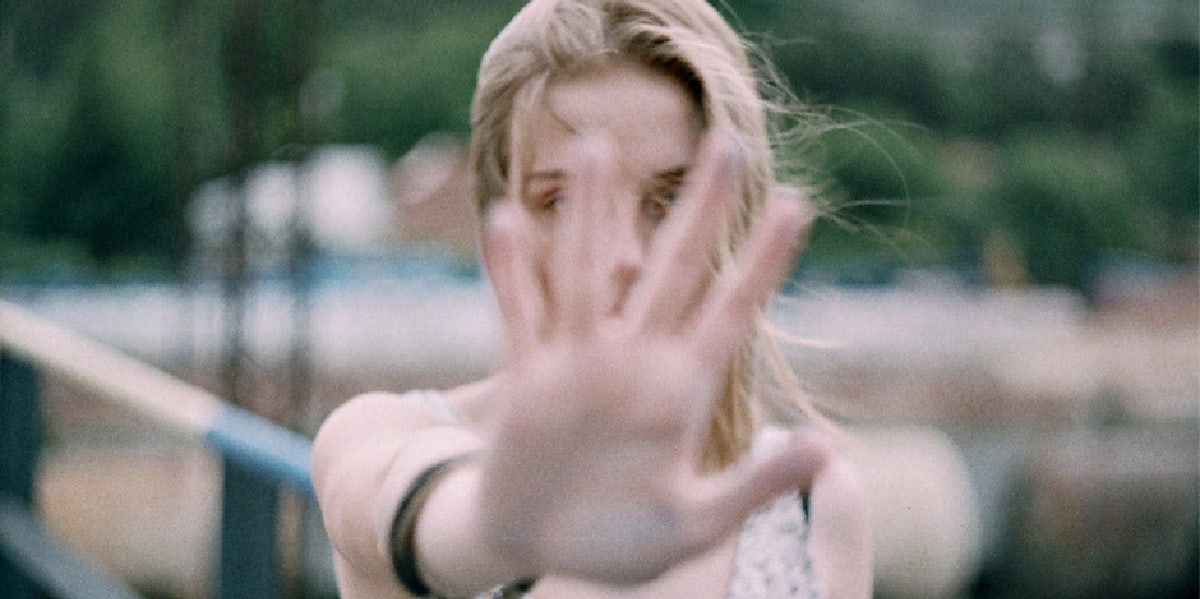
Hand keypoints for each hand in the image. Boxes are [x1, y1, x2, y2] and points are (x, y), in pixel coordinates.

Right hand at [478, 133, 827, 583]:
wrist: (542, 544)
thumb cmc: (621, 542)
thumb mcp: (694, 524)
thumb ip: (753, 486)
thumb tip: (825, 451)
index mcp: (681, 393)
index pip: (731, 312)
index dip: (762, 261)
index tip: (796, 205)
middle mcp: (634, 363)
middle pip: (672, 270)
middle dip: (699, 210)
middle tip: (726, 144)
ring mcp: (579, 364)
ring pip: (587, 273)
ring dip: (590, 215)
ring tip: (595, 148)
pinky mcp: (528, 377)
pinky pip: (520, 313)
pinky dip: (511, 271)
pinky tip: (506, 218)